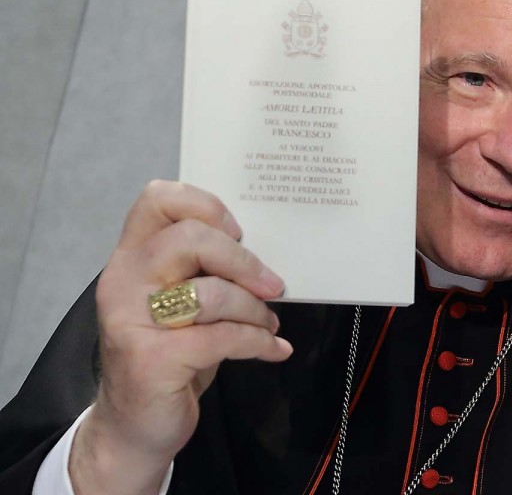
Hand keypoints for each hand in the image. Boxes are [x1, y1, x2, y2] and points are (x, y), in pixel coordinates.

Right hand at [70, 180, 291, 494]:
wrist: (133, 426)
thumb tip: (264, 251)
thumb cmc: (168, 353)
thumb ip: (203, 269)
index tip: (237, 233)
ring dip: (253, 309)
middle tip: (272, 285)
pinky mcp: (152, 360)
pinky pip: (222, 337)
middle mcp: (124, 281)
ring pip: (209, 292)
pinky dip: (259, 341)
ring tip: (268, 323)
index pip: (157, 199)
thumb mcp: (180, 301)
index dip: (205, 205)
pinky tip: (274, 348)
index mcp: (132, 256)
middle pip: (190, 238)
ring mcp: (132, 321)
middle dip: (243, 261)